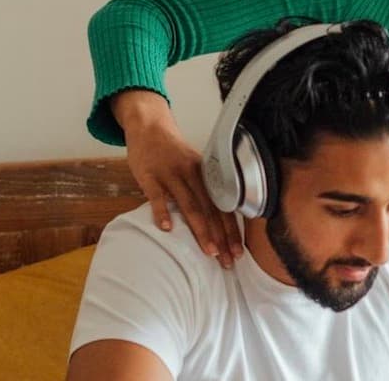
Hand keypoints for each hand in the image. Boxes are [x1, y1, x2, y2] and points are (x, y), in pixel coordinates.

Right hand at [113, 90, 242, 267]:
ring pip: (190, 205)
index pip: (223, 206)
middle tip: (228, 261)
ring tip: (210, 252)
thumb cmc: (174, 153)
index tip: (238, 253)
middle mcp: (193, 174)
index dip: (232, 230)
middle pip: (211, 209)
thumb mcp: (194, 166)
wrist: (149, 127)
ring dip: (201, 230)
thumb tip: (220, 222)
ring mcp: (171, 174)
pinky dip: (162, 211)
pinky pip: (157, 195)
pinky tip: (167, 229)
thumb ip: (204, 189)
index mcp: (207, 174)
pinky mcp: (149, 175)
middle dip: (221, 237)